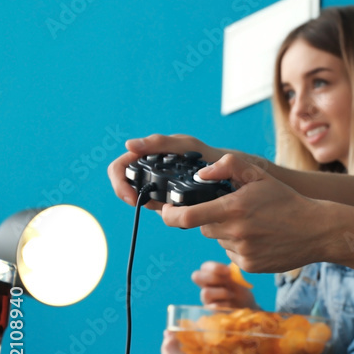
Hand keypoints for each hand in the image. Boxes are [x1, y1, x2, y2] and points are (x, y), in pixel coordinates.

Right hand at [107, 134, 229, 207]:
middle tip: (150, 203)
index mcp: (150, 155)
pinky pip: (160, 208)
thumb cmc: (208, 155)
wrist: (234, 174)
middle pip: (127, 185)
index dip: (119, 181)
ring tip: (165, 204)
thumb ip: (160, 142)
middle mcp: (152, 171)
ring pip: (143, 199)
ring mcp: (160, 187)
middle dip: (133, 195)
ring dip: (149, 204)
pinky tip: (175, 210)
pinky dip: (164, 210)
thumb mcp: (185, 145)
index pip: (120, 167)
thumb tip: (129, 145)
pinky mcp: (171, 200)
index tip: (131, 196)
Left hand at [161, 154, 327, 272]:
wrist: (317, 231)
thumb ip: (228, 166)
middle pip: (204, 227)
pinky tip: (260, 238)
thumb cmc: (288, 201)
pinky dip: (240, 247)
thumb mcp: (260, 176)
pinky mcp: (249, 266)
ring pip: (219, 241)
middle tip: (234, 211)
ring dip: (227, 233)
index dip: (170, 215)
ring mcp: (241, 252)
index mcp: (233, 208)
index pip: (186, 217)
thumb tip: (201, 174)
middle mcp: (234, 233)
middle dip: (211, 218)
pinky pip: (232, 255)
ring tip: (253, 225)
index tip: (167, 211)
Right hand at [192, 261, 258, 308]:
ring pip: (206, 292)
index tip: (228, 271)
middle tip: (227, 282)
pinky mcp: (210, 310)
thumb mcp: (239, 282)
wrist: (245, 308)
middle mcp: (206, 285)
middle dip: (213, 278)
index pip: (205, 267)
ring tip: (232, 295)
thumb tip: (229, 268)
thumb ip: (232, 275)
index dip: (215, 267)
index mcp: (213, 275)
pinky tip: (230, 304)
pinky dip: (224, 304)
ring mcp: (206, 298)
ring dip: (222, 292)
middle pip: (196, 276)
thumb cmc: (240, 292)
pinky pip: (213, 306)